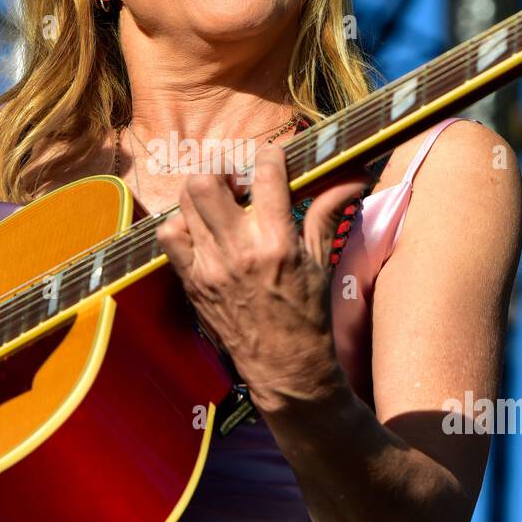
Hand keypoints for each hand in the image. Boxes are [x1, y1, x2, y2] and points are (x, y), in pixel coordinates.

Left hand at [156, 145, 370, 412]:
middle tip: (236, 182)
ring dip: (202, 195)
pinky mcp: (191, 282)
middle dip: (221, 170)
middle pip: (206, 182)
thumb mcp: (319, 262)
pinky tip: (200, 231)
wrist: (283, 365)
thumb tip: (351, 180)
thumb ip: (326, 215)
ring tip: (220, 205)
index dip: (269, 155)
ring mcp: (209, 267)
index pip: (264, 175)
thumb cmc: (307, 314)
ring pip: (186, 203)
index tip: (272, 158)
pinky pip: (169, 237)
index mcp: (276, 243)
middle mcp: (238, 251)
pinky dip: (181, 225)